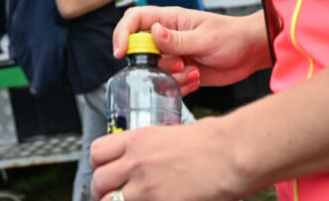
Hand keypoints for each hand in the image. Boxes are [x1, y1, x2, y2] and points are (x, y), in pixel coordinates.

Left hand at [90, 117, 245, 200]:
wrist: (232, 154)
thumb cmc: (213, 141)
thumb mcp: (172, 134)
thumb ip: (151, 150)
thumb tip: (146, 160)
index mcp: (137, 140)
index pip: (97, 153)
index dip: (100, 166)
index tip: (108, 174)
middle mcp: (135, 162)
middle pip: (98, 181)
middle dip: (103, 192)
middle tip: (114, 196)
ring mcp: (145, 187)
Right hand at [112, 6, 270, 91]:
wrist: (251, 52)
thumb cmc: (232, 36)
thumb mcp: (205, 38)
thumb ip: (178, 39)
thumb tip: (153, 32)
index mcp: (170, 20)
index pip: (135, 19)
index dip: (123, 33)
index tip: (121, 52)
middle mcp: (168, 37)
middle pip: (141, 49)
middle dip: (153, 63)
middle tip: (177, 65)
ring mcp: (174, 55)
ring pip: (154, 70)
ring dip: (170, 77)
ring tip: (193, 72)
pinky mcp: (182, 72)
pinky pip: (168, 83)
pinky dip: (179, 86)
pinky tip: (197, 79)